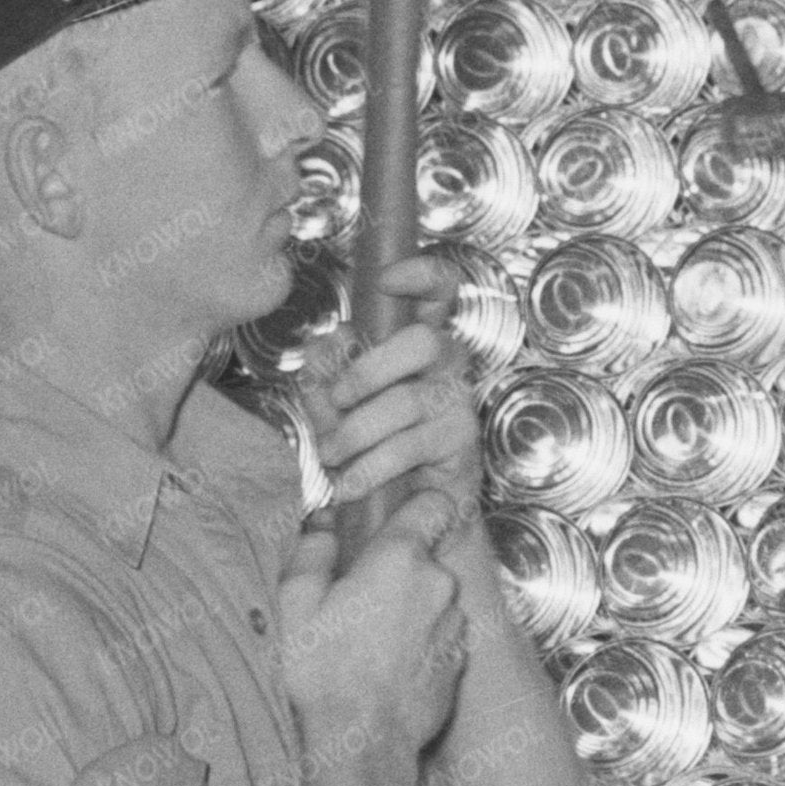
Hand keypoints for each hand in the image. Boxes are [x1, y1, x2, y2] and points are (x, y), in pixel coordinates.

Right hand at [280, 519, 465, 764]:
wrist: (362, 743)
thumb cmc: (324, 672)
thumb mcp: (295, 604)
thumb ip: (311, 552)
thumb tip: (321, 525)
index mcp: (400, 558)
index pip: (432, 504)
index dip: (415, 507)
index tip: (394, 521)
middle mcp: (439, 584)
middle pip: (426, 558)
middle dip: (397, 571)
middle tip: (358, 599)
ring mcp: (455, 624)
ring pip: (435, 598)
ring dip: (411, 608)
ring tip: (371, 640)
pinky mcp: (460, 660)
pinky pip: (441, 635)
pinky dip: (421, 642)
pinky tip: (388, 665)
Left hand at [304, 256, 494, 575]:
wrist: (403, 510)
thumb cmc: (369, 446)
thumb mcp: (333, 406)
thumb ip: (323, 372)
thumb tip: (325, 345)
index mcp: (416, 339)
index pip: (438, 290)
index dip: (421, 275)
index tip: (387, 279)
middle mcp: (446, 362)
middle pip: (423, 341)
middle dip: (368, 370)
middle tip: (336, 401)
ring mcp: (459, 401)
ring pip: (407, 401)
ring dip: (357, 431)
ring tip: (330, 455)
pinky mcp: (462, 443)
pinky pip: (410, 446)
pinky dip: (369, 468)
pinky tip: (347, 485)